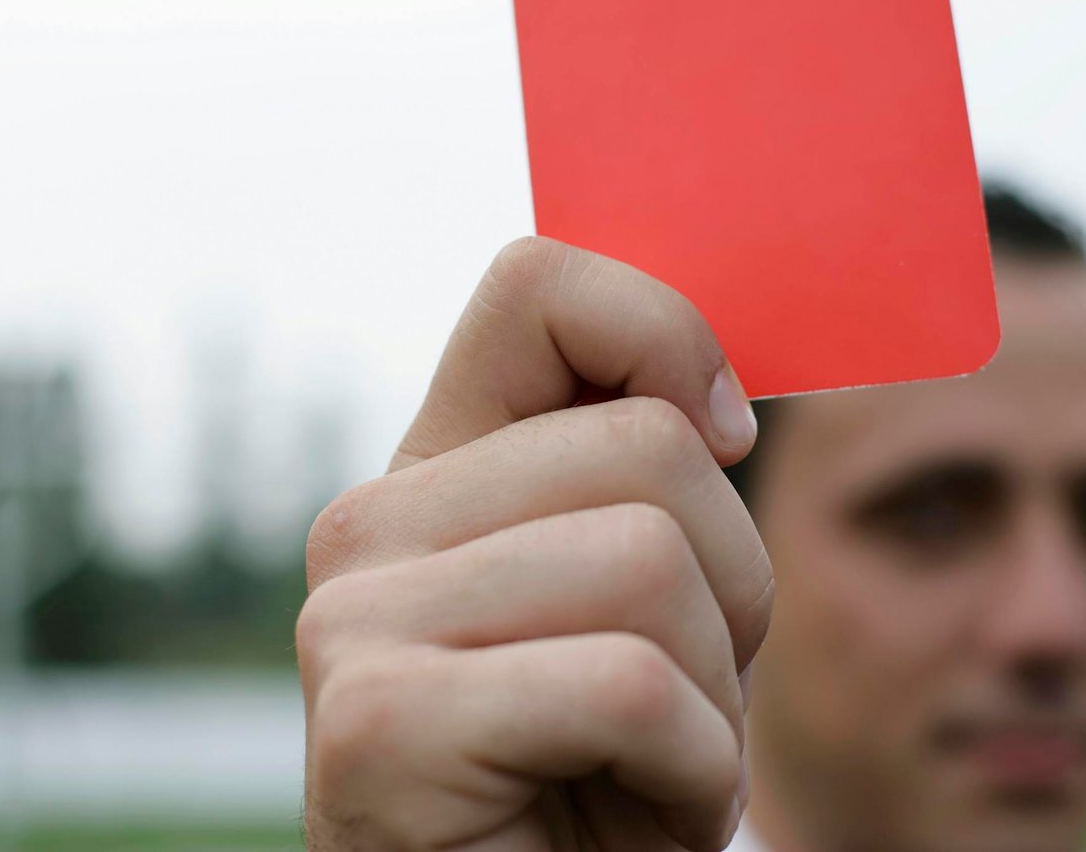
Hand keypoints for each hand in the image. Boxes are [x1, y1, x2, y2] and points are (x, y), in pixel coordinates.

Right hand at [298, 237, 772, 851]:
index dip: (664, 333)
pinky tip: (629, 819)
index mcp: (438, 472)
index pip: (538, 286)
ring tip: (646, 763)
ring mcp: (354, 620)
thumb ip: (641, 477)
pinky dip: (691, 777)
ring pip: (649, 559)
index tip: (726, 439)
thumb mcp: (640, 597)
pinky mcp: (375, 723)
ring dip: (712, 698)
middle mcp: (371, 526)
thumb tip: (719, 405)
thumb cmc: (608, 771)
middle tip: (676, 696)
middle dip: (731, 588)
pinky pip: (629, 686)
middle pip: (648, 444)